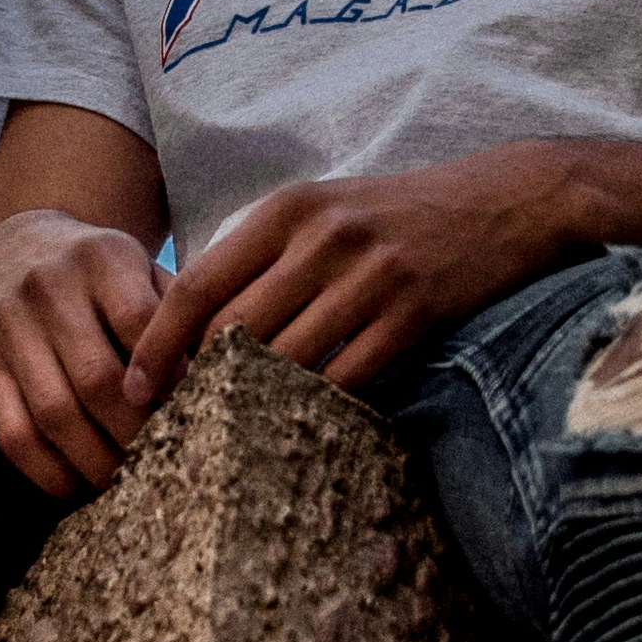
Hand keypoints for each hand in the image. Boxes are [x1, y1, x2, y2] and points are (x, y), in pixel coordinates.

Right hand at [0, 208, 168, 497]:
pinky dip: (46, 470)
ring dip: (95, 462)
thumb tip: (221, 380)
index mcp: (102, 258)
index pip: (140, 321)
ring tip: (126, 487)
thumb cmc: (99, 274)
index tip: (194, 413)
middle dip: (137, 434)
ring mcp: (9, 326)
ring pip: (55, 413)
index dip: (168, 376)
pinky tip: (75, 487)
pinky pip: (11, 432)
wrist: (10, 249)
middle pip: (98, 379)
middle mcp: (49, 288)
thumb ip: (177, 315)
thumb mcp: (139, 268)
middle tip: (167, 466)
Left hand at [124, 146, 590, 411]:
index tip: (135, 387)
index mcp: (289, 210)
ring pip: (288, 359)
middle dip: (197, 385)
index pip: (200, 284)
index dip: (159, 342)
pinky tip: (303, 427)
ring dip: (254, 405)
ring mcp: (371, 274)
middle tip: (173, 429)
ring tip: (228, 439)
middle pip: (234, 330)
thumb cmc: (400, 215)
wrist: (506, 201)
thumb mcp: (325, 209)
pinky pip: (349, 376)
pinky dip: (320, 406)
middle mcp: (323, 237)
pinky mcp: (415, 310)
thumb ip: (265, 252)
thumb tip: (200, 325)